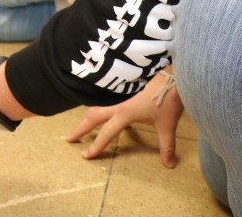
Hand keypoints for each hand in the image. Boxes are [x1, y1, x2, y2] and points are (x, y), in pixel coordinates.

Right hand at [65, 70, 183, 168]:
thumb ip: (167, 146)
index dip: (95, 146)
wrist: (172, 75)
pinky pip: (105, 100)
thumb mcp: (167, 125)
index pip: (106, 133)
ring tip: (82, 125)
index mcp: (124, 113)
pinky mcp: (124, 90)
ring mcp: (119, 95)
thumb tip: (170, 166)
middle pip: (93, 116)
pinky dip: (98, 108)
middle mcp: (117, 104)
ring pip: (97, 106)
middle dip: (80, 128)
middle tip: (69, 138)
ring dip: (88, 117)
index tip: (84, 155)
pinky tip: (102, 111)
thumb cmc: (168, 100)